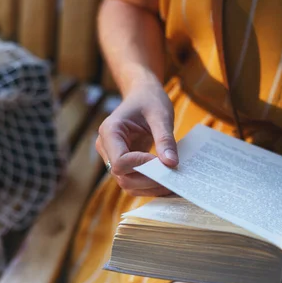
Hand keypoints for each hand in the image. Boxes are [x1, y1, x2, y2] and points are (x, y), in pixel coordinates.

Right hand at [96, 81, 176, 196]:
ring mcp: (113, 157)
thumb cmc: (149, 100)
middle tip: (175, 178)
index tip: (164, 162)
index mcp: (109, 131)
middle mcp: (106, 147)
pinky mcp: (124, 163)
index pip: (120, 161)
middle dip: (149, 181)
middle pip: (123, 177)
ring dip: (150, 187)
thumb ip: (165, 139)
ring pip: (128, 183)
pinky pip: (134, 180)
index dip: (142, 166)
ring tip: (174, 184)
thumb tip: (171, 164)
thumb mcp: (160, 115)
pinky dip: (151, 185)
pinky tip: (168, 183)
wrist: (142, 94)